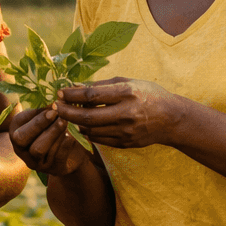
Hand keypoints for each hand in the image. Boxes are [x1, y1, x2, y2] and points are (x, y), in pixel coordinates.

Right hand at [8, 105, 91, 176]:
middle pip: (23, 139)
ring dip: (53, 133)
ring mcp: (37, 163)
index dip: (35, 116)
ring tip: (65, 122)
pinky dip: (64, 146)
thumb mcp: (47, 118)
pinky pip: (57, 159)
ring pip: (39, 149)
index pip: (19, 124)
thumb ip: (46, 111)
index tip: (51, 107)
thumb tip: (55, 101)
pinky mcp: (54, 170)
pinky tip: (71, 137)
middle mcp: (22, 150)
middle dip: (39, 125)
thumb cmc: (55, 128)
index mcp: (16, 133)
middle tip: (56, 114)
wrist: (73, 152)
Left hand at [54, 77, 180, 149]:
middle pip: (87, 116)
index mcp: (127, 93)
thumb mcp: (128, 82)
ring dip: (74, 124)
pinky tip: (80, 125)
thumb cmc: (148, 94)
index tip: (60, 92)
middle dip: (66, 112)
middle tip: (54, 107)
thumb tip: (77, 87)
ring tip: (65, 115)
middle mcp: (126, 113)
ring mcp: (126, 131)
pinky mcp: (125, 143)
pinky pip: (98, 139)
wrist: (171, 119)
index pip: (92, 96)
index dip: (72, 95)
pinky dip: (86, 132)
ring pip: (90, 130)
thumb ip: (103, 85)